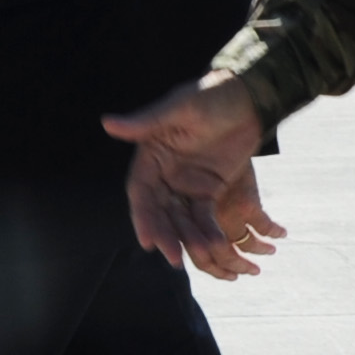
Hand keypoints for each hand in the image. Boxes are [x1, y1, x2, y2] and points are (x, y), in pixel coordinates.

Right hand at [103, 71, 285, 279]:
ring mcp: (186, 185)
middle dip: (166, 235)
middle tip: (174, 258)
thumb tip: (107, 123)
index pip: (140, 192)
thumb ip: (146, 121)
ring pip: (181, 219)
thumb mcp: (180, 106)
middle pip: (160, 212)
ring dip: (188, 240)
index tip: (148, 240)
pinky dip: (208, 232)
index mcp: (150, 154)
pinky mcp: (209, 190)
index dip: (143, 217)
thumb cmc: (211, 95)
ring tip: (197, 259)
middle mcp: (163, 174)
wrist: (248, 98)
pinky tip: (216, 248)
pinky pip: (205, 216)